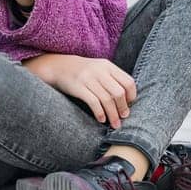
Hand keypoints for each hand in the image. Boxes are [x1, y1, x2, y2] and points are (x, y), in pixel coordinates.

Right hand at [22, 53, 136, 128]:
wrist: (59, 66)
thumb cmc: (84, 71)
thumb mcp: (100, 69)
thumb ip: (113, 79)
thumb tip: (128, 100)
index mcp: (108, 66)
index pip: (128, 82)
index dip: (131, 96)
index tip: (129, 105)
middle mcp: (99, 71)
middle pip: (118, 92)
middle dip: (123, 108)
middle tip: (123, 117)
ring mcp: (88, 78)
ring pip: (107, 100)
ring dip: (113, 115)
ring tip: (115, 124)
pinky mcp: (78, 87)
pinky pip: (93, 102)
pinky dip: (99, 113)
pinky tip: (101, 119)